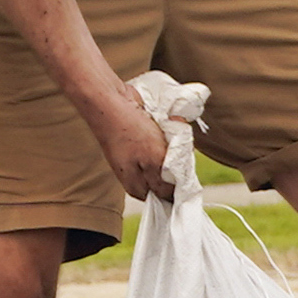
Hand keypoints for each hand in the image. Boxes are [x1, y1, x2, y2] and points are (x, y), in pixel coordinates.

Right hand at [86, 79, 179, 203]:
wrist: (110, 100)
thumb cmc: (130, 132)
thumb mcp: (153, 161)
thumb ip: (164, 182)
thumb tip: (173, 196)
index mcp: (137, 187)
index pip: (165, 197)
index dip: (180, 188)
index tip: (187, 173)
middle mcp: (137, 174)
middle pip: (170, 177)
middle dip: (180, 163)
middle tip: (180, 149)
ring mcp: (139, 156)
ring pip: (169, 158)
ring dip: (177, 145)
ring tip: (172, 132)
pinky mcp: (143, 139)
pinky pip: (164, 141)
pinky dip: (171, 132)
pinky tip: (173, 121)